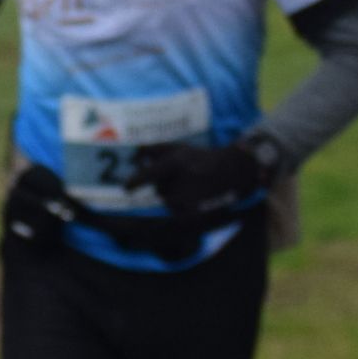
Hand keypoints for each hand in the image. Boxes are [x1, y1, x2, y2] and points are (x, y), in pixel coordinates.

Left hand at [130, 141, 266, 216]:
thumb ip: (153, 149)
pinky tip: (193, 195)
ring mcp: (191, 195)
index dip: (136, 181)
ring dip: (173, 195)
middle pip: (159, 189)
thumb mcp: (177, 148)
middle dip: (164, 186)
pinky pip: (178, 211)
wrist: (231, 170)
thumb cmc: (199, 157)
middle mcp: (182, 179)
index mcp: (176, 163)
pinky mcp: (197, 208)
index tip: (126, 188)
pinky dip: (181, 205)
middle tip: (180, 178)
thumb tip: (134, 155)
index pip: (150, 174)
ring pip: (168, 201)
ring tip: (189, 185)